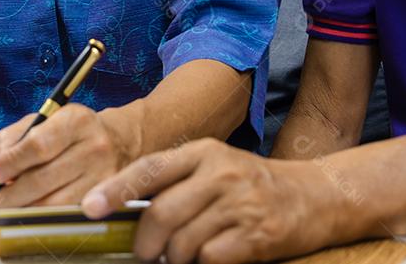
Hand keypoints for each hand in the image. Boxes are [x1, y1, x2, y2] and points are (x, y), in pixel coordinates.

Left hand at [0, 104, 136, 209]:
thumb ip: (13, 137)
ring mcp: (103, 176)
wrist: (118, 142)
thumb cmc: (71, 131)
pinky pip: (66, 215)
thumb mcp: (43, 119)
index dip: (11, 162)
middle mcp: (94, 147)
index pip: (38, 144)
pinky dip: (43, 216)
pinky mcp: (107, 200)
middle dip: (11, 194)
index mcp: (76, 120)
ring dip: (24, 209)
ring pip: (53, 203)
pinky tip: (31, 211)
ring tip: (8, 209)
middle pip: (43, 178)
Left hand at [81, 138, 349, 263]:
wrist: (315, 196)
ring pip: (182, 241)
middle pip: (161, 212)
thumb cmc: (253, 185)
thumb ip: (177, 181)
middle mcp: (221, 172)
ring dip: (173, 259)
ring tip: (179, 258)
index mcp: (204, 152)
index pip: (149, 169)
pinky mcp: (257, 235)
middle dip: (144, 243)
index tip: (89, 207)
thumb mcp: (216, 167)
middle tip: (143, 255)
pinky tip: (208, 259)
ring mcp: (240, 203)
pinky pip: (210, 258)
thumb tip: (127, 210)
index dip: (115, 190)